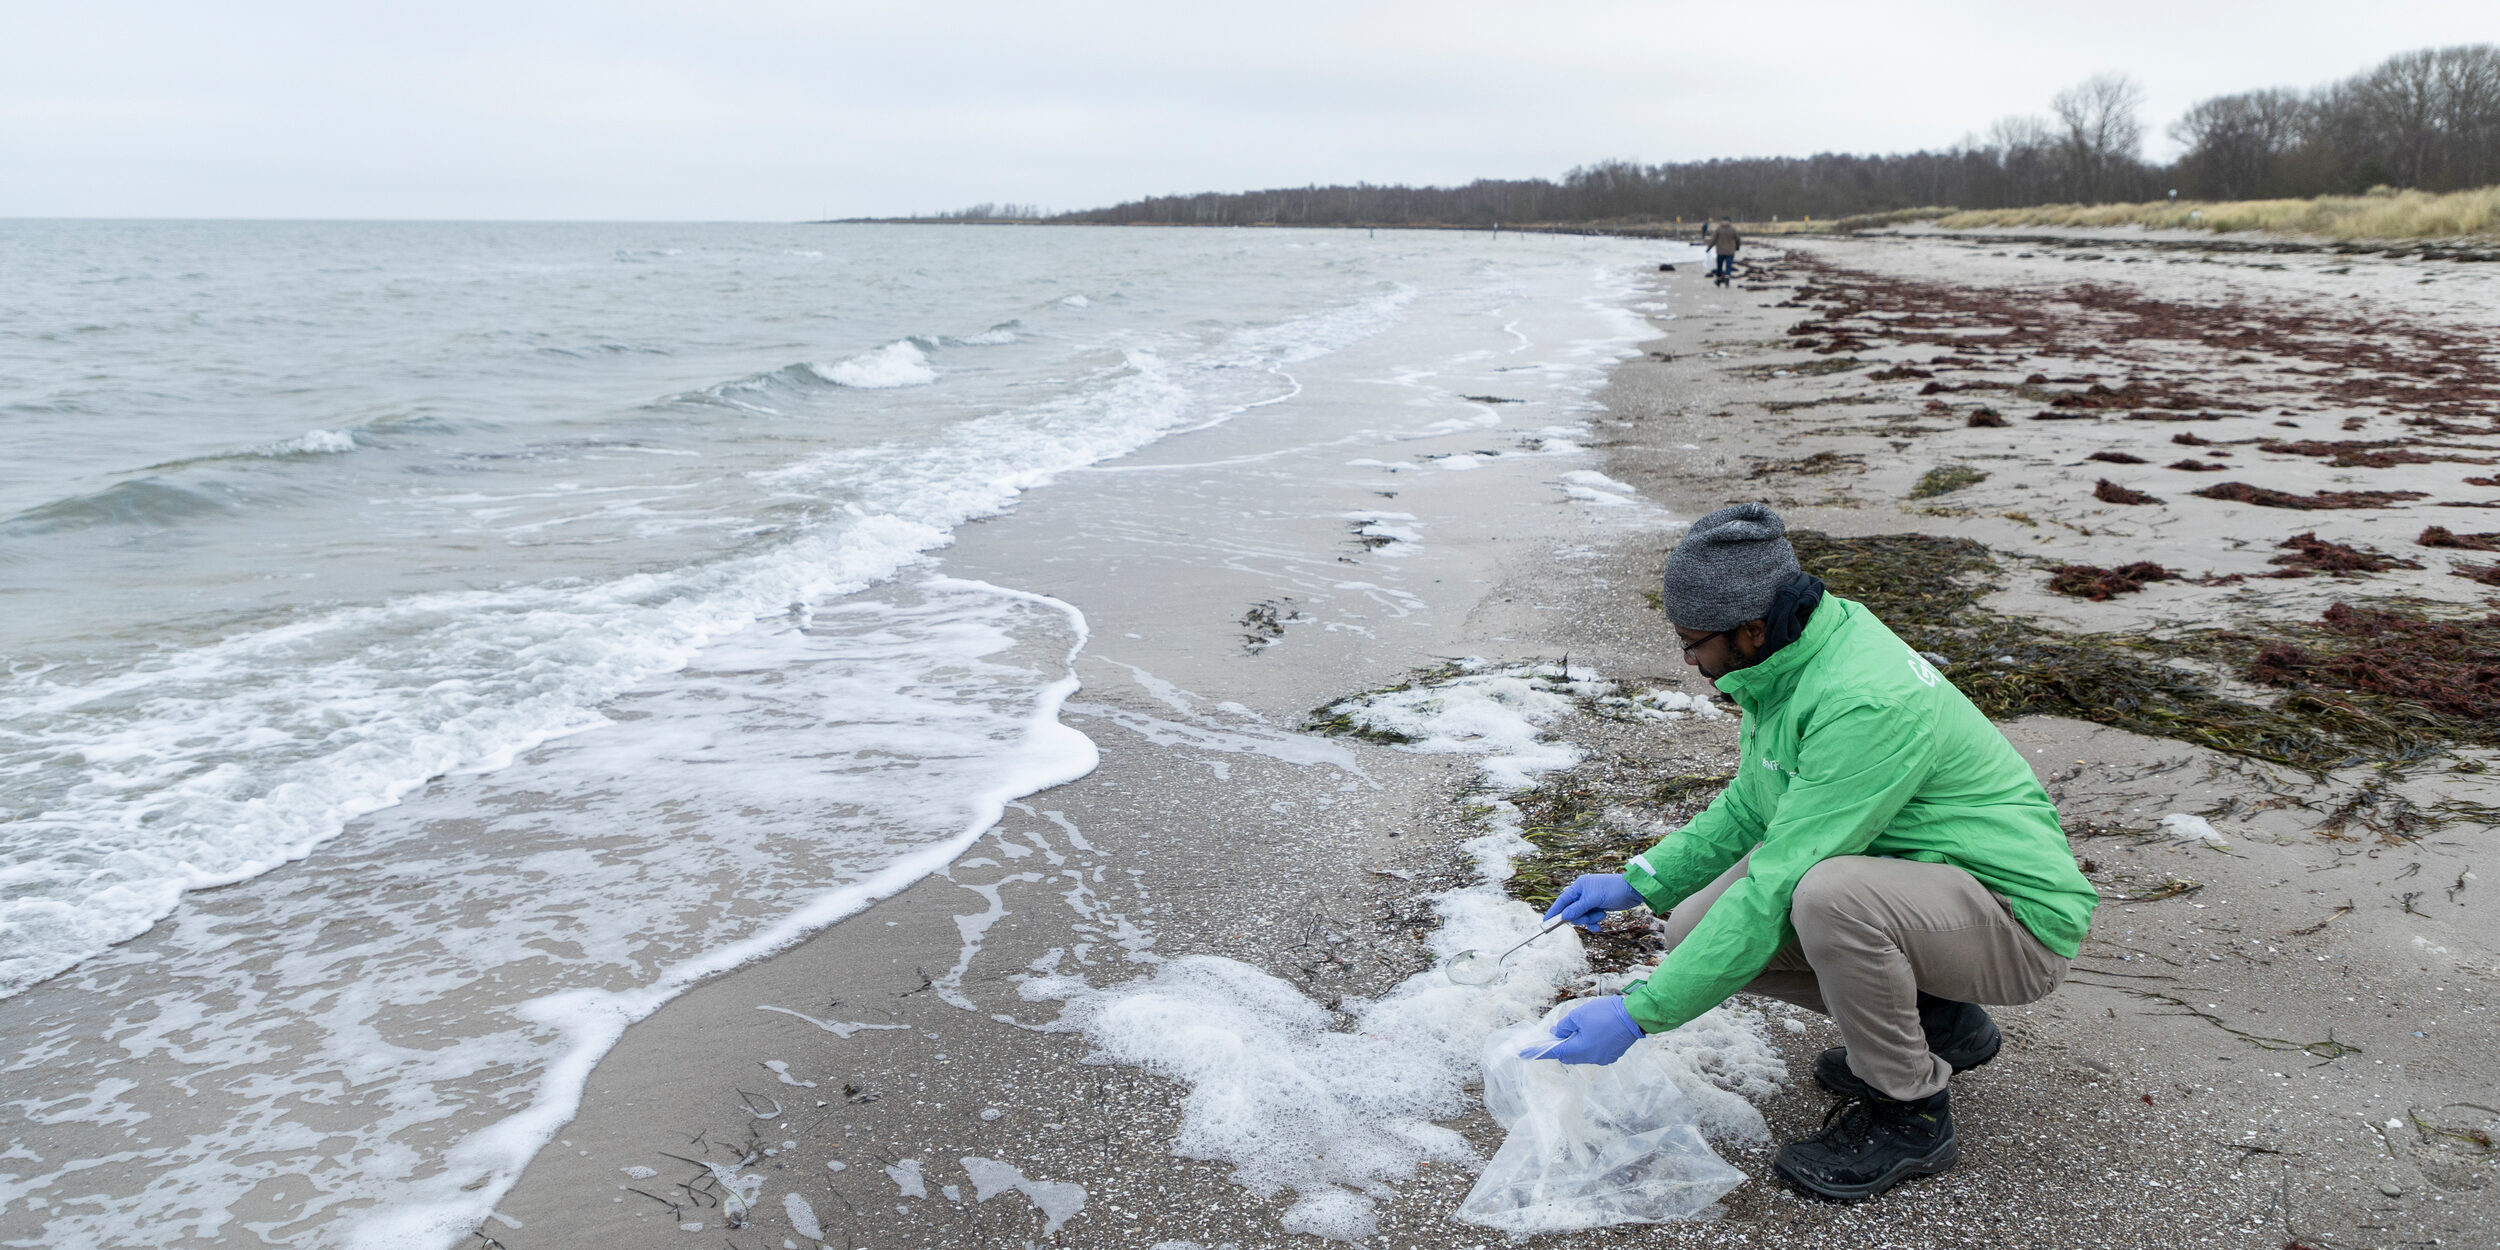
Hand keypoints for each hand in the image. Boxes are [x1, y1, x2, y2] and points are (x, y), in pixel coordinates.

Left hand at [1522, 996, 1644, 1064]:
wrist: (1634, 1016)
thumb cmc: (1605, 1013)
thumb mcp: (1579, 1015)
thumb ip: (1564, 1026)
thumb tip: (1556, 1034)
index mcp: (1580, 1049)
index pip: (1555, 1052)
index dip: (1539, 1051)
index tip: (1524, 1053)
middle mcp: (1591, 1058)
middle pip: (1568, 1055)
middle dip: (1561, 1045)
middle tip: (1556, 1033)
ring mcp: (1602, 1058)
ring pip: (1582, 1054)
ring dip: (1575, 1044)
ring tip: (1576, 1029)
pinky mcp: (1612, 1055)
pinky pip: (1594, 1052)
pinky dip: (1588, 1044)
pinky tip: (1591, 1032)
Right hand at [1541, 873, 1643, 931]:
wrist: (1633, 891)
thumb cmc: (1613, 890)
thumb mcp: (1594, 899)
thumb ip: (1578, 908)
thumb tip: (1564, 916)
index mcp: (1579, 887)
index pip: (1562, 901)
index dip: (1554, 911)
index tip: (1545, 922)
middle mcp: (1583, 893)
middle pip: (1572, 912)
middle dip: (1581, 917)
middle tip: (1590, 916)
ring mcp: (1591, 901)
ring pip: (1582, 917)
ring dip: (1591, 920)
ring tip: (1601, 915)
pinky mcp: (1599, 907)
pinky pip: (1591, 919)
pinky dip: (1595, 923)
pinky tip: (1600, 926)